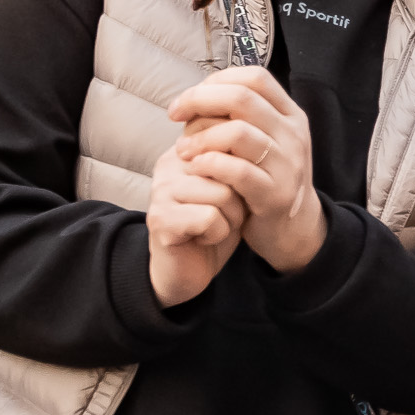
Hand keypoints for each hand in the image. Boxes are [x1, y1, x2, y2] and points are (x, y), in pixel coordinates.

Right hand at [145, 138, 247, 308]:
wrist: (188, 269)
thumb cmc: (214, 225)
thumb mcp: (232, 188)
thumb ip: (236, 163)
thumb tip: (254, 146)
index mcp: (187, 150)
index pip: (229, 144)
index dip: (243, 176)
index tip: (232, 195)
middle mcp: (169, 163)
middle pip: (230, 169)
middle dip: (238, 200)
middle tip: (222, 216)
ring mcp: (161, 190)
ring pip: (222, 195)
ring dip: (229, 219)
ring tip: (212, 226)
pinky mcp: (160, 218)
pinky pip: (209, 218)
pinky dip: (216, 233)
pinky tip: (202, 238)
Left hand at [169, 67, 326, 273]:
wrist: (292, 228)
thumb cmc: (264, 177)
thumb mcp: (261, 141)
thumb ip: (237, 118)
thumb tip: (194, 97)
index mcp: (290, 115)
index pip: (255, 78)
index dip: (217, 80)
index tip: (190, 98)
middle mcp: (293, 135)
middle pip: (242, 98)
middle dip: (200, 100)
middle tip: (174, 114)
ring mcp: (287, 164)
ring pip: (239, 133)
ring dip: (201, 137)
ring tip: (181, 149)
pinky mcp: (274, 194)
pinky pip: (237, 171)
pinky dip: (210, 164)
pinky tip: (195, 167)